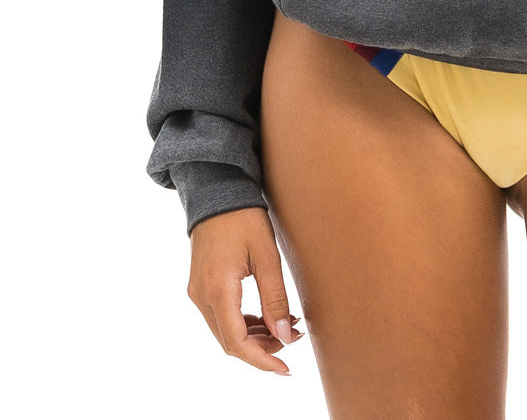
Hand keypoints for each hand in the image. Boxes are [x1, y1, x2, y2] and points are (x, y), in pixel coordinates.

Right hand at [186, 206, 305, 374]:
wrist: (217, 192)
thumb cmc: (244, 218)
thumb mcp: (267, 256)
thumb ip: (276, 298)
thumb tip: (286, 336)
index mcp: (218, 289)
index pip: (237, 342)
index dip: (262, 360)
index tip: (286, 368)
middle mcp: (201, 296)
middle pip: (230, 342)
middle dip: (263, 348)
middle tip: (294, 337)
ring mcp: (197, 293)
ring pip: (225, 333)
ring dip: (254, 337)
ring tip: (286, 326)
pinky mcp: (200, 288)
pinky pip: (221, 318)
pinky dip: (244, 324)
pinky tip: (267, 317)